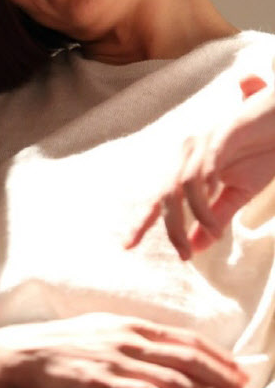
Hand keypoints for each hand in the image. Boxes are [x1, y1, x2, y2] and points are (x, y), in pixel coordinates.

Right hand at [0, 313, 251, 387]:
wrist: (19, 354)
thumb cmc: (60, 345)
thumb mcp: (99, 331)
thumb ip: (130, 338)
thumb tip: (161, 351)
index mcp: (128, 324)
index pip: (183, 338)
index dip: (216, 355)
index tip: (238, 371)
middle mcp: (126, 337)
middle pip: (186, 357)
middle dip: (221, 376)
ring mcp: (114, 358)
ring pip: (172, 376)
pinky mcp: (101, 380)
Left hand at [125, 76, 274, 258]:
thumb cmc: (261, 152)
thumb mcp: (238, 194)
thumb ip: (215, 218)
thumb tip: (196, 248)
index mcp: (187, 168)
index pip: (158, 199)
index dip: (141, 222)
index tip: (127, 246)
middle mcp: (187, 153)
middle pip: (166, 196)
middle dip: (173, 228)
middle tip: (185, 255)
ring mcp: (204, 142)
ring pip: (183, 183)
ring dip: (197, 213)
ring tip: (214, 233)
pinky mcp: (224, 132)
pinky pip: (207, 164)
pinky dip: (207, 187)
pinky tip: (214, 201)